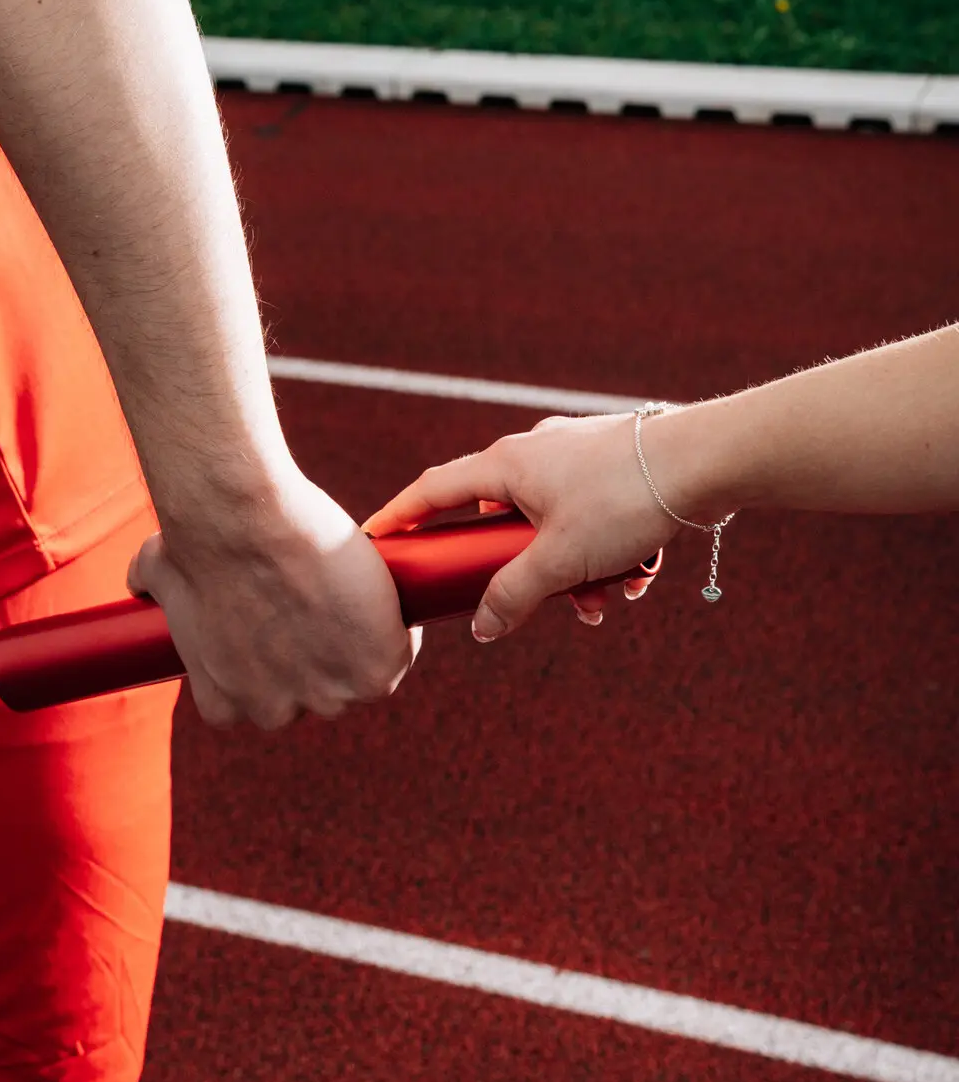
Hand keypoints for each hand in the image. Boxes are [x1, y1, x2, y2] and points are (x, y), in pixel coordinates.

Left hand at [128, 471, 420, 726]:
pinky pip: (399, 657)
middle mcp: (275, 711)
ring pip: (358, 679)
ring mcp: (327, 697)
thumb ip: (149, 583)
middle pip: (312, 695)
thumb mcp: (159, 572)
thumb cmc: (199, 539)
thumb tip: (136, 582)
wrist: (243, 522)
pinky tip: (385, 597)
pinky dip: (399, 631)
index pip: (258, 700)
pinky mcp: (374, 670)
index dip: (273, 663)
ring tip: (354, 595)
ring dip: (360, 646)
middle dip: (318, 656)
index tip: (281, 626)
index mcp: (225, 703)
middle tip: (321, 602)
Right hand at [365, 414, 677, 639]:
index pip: (433, 491)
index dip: (400, 517)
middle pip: (498, 519)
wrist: (704, 461)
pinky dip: (601, 552)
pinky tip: (633, 576)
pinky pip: (588, 518)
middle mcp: (533, 452)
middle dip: (518, 570)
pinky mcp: (611, 465)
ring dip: (571, 570)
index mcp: (505, 464)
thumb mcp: (559, 559)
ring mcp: (573, 456)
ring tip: (603, 597)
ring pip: (550, 525)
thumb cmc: (625, 499)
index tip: (376, 539)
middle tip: (531, 601)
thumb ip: (513, 595)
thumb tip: (484, 628)